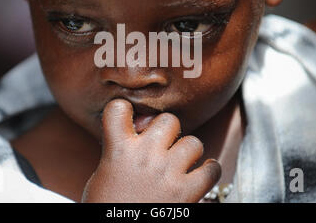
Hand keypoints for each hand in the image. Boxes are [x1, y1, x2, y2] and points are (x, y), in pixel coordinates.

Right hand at [81, 99, 220, 202]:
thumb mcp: (104, 174)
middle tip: (164, 145)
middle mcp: (144, 155)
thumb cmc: (108, 207)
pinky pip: (212, 169)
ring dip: (190, 152)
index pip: (118, 108)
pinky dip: (210, 171)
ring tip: (182, 163)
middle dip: (169, 131)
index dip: (126, 110)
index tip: (131, 118)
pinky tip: (201, 174)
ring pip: (194, 142)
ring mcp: (167, 173)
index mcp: (118, 150)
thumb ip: (119, 150)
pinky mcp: (186, 192)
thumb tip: (139, 133)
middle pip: (169, 120)